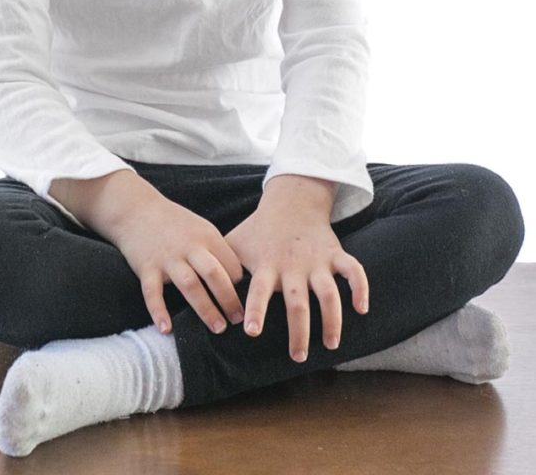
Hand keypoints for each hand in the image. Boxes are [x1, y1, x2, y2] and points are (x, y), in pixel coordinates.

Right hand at [108, 191, 244, 336]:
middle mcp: (189, 247)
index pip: (231, 264)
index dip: (239, 283)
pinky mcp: (146, 267)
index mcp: (207, 236)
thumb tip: (236, 277)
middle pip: (214, 275)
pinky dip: (158, 311)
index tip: (242, 298)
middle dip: (229, 299)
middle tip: (238, 320)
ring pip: (189, 286)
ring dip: (205, 309)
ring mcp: (167, 257)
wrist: (136, 209)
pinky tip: (166, 329)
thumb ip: (215, 249)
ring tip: (218, 328)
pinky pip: (152, 292)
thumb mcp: (200, 227)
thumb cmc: (173, 222)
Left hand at [224, 186, 368, 361]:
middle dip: (299, 331)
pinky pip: (353, 270)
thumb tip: (197, 295)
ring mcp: (316, 261)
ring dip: (332, 320)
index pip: (259, 290)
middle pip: (298, 302)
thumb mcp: (235, 244)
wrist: (291, 201)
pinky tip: (362, 309)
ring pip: (328, 293)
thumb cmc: (258, 229)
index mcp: (267, 265)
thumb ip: (220, 269)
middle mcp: (293, 266)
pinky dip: (360, 288)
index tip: (252, 333)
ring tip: (331, 344)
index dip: (256, 310)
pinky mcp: (335, 254)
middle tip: (298, 357)